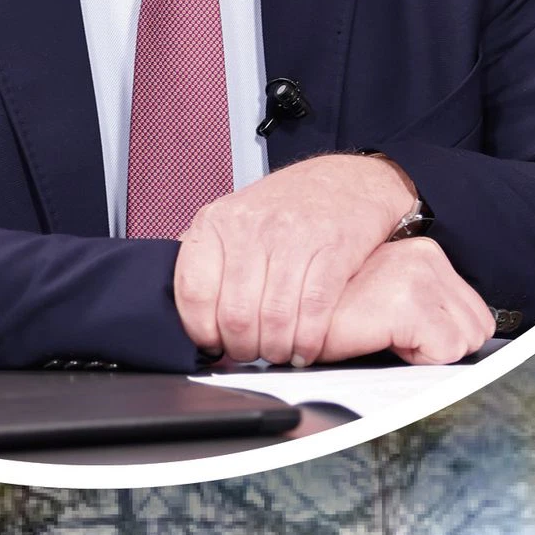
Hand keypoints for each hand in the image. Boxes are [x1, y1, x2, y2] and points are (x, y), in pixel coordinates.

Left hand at [173, 153, 417, 364]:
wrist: (347, 180)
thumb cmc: (290, 205)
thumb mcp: (235, 217)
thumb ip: (210, 256)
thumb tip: (186, 307)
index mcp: (216, 222)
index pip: (194, 292)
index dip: (202, 332)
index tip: (214, 346)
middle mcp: (251, 228)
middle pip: (236, 313)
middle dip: (243, 348)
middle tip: (250, 355)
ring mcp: (293, 238)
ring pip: (275, 317)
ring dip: (276, 349)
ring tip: (278, 354)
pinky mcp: (333, 250)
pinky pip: (314, 309)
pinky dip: (309, 340)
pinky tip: (306, 348)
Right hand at [318, 237, 493, 364]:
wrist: (290, 316)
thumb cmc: (335, 313)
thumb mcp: (391, 299)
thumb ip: (427, 306)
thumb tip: (461, 337)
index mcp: (426, 253)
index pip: (476, 313)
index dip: (444, 334)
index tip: (406, 331)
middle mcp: (427, 258)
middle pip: (479, 327)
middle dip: (442, 344)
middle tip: (396, 336)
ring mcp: (420, 277)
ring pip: (468, 340)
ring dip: (430, 352)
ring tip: (388, 336)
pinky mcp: (409, 303)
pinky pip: (448, 351)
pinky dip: (420, 359)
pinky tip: (384, 341)